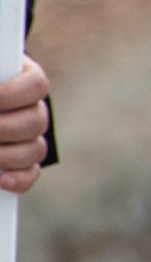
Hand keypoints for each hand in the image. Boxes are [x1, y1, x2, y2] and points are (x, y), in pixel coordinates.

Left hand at [0, 57, 45, 193]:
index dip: (11, 94)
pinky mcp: (21, 164)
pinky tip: (1, 181)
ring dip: (7, 155)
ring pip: (36, 150)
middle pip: (37, 122)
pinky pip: (30, 175)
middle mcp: (32, 110)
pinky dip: (18, 179)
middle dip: (3, 129)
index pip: (36, 86)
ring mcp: (29, 139)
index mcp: (23, 81)